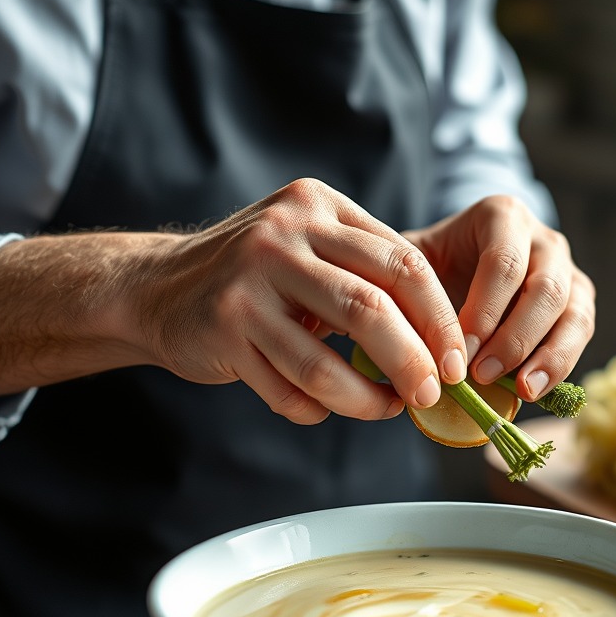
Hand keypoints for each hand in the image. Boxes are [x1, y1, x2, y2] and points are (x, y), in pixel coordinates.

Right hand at [132, 179, 467, 422]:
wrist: (158, 286)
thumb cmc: (257, 273)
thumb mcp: (310, 245)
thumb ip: (368, 271)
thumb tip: (444, 341)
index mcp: (317, 207)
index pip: (402, 263)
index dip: (440, 318)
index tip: (458, 360)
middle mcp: (281, 235)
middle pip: (372, 307)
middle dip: (414, 360)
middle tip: (433, 394)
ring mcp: (247, 283)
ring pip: (325, 360)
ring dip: (367, 398)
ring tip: (387, 409)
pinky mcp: (222, 329)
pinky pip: (286, 387)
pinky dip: (315, 408)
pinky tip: (325, 408)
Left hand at [404, 195, 594, 401]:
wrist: (463, 260)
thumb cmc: (434, 263)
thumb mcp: (413, 261)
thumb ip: (405, 287)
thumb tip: (395, 344)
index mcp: (502, 216)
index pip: (503, 264)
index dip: (484, 312)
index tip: (459, 352)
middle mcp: (544, 239)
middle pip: (545, 289)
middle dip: (515, 338)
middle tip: (482, 375)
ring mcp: (567, 269)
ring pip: (574, 312)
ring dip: (549, 356)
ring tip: (522, 392)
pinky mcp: (580, 301)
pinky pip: (581, 333)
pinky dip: (561, 365)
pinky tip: (534, 391)